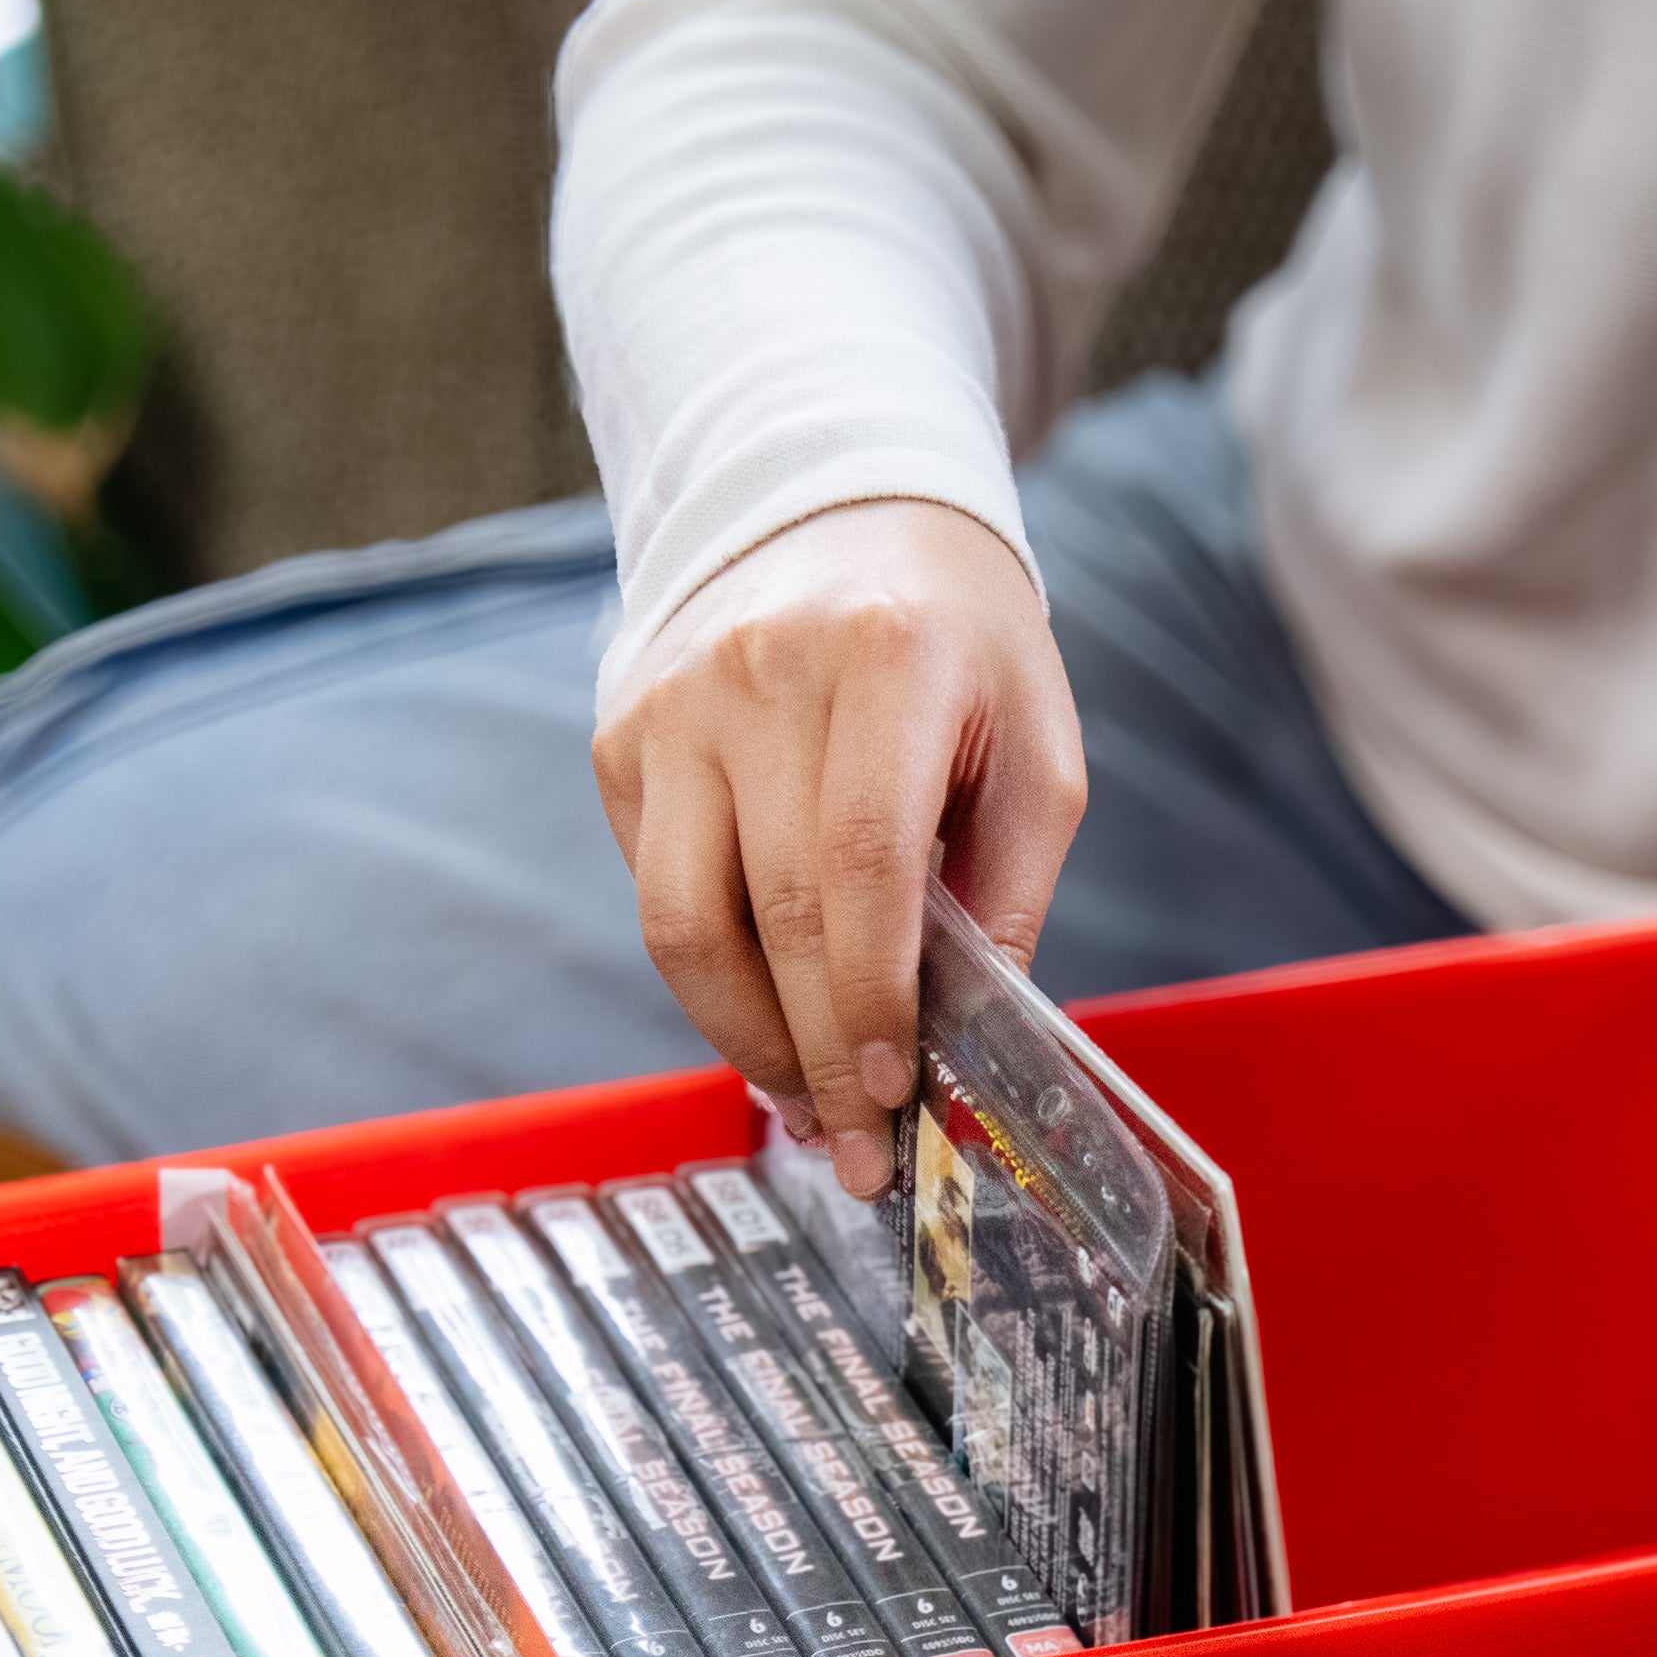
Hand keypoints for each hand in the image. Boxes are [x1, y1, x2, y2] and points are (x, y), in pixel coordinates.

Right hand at [594, 500, 1086, 1197]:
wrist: (836, 506)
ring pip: (680, 926)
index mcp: (884, 660)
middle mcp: (756, 675)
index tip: (890, 1096)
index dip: (866, 1000)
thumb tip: (974, 1043)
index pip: (859, 866)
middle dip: (814, 1057)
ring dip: (744, 1039)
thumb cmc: (959, 643)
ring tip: (804, 1102)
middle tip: (856, 1149)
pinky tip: (769, 1008)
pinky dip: (713, 975)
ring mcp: (672, 708)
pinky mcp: (621, 740)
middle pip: (769, 914)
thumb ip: (1011, 890)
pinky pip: (657, 893)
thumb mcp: (1034, 745)